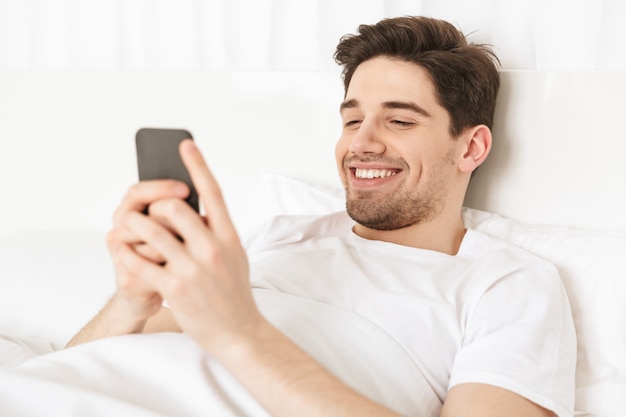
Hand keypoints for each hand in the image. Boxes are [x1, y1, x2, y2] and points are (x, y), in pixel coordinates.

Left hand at [114, 140, 262, 353]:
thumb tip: (194, 205)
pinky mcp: (174, 287)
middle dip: (155, 205)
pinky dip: (127, 252)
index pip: (213, 192)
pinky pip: (141, 261)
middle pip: (174, 207)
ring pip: (152, 231)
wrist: (238, 330)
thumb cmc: (234, 290)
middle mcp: (212, 249)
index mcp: (229, 236)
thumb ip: (217, 230)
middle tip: (149, 211)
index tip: (186, 144)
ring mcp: (193, 268)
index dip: (198, 165)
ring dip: (135, 225)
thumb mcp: (235, 254)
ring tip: (130, 227)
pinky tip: (122, 249)